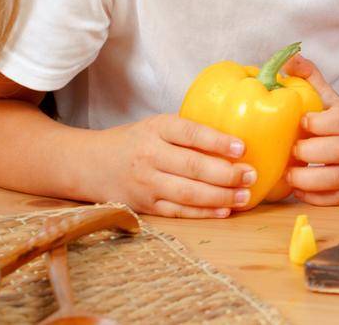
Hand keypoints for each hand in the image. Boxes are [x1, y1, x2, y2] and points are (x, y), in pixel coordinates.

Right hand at [96, 114, 254, 218]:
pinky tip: (223, 211)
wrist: (87, 163)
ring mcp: (145, 184)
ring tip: (244, 196)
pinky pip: (177, 211)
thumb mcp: (157, 126)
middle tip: (251, 176)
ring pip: (187, 193)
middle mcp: (150, 156)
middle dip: (227, 174)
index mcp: (156, 129)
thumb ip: (188, 132)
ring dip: (220, 197)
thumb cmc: (134, 141)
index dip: (218, 141)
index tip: (243, 148)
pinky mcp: (143, 206)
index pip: (191, 133)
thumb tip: (235, 141)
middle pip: (193, 166)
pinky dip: (202, 212)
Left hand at [281, 55, 338, 204]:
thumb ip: (310, 77)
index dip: (319, 123)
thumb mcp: (327, 97)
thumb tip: (288, 58)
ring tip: (291, 176)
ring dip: (310, 180)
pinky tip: (302, 191)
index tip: (301, 123)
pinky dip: (318, 198)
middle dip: (310, 152)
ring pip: (338, 178)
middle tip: (292, 152)